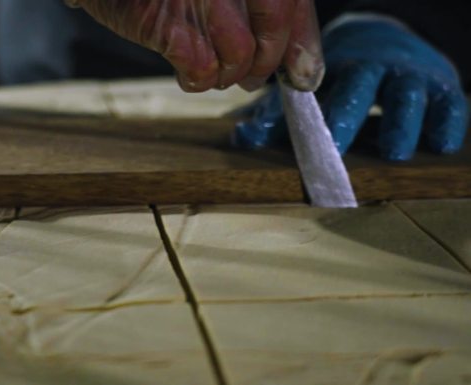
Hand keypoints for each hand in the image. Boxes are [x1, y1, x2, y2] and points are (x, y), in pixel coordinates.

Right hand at [67, 0, 324, 92]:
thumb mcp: (227, 1)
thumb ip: (272, 24)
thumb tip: (306, 72)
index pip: (291, 1)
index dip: (302, 41)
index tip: (304, 75)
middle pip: (274, 22)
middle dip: (265, 62)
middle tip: (250, 76)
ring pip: (240, 51)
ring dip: (227, 73)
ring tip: (209, 64)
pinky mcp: (164, 23)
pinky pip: (202, 67)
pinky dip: (197, 79)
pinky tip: (185, 67)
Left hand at [233, 17, 468, 160]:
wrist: (389, 40)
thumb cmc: (342, 76)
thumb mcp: (310, 89)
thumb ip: (278, 116)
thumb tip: (242, 139)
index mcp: (335, 68)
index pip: (318, 90)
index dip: (307, 116)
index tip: (296, 140)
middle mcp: (372, 68)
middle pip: (359, 88)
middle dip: (347, 115)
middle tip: (334, 147)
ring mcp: (407, 76)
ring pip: (406, 95)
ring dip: (400, 122)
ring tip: (394, 153)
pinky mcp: (441, 86)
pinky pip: (449, 102)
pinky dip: (447, 121)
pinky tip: (441, 144)